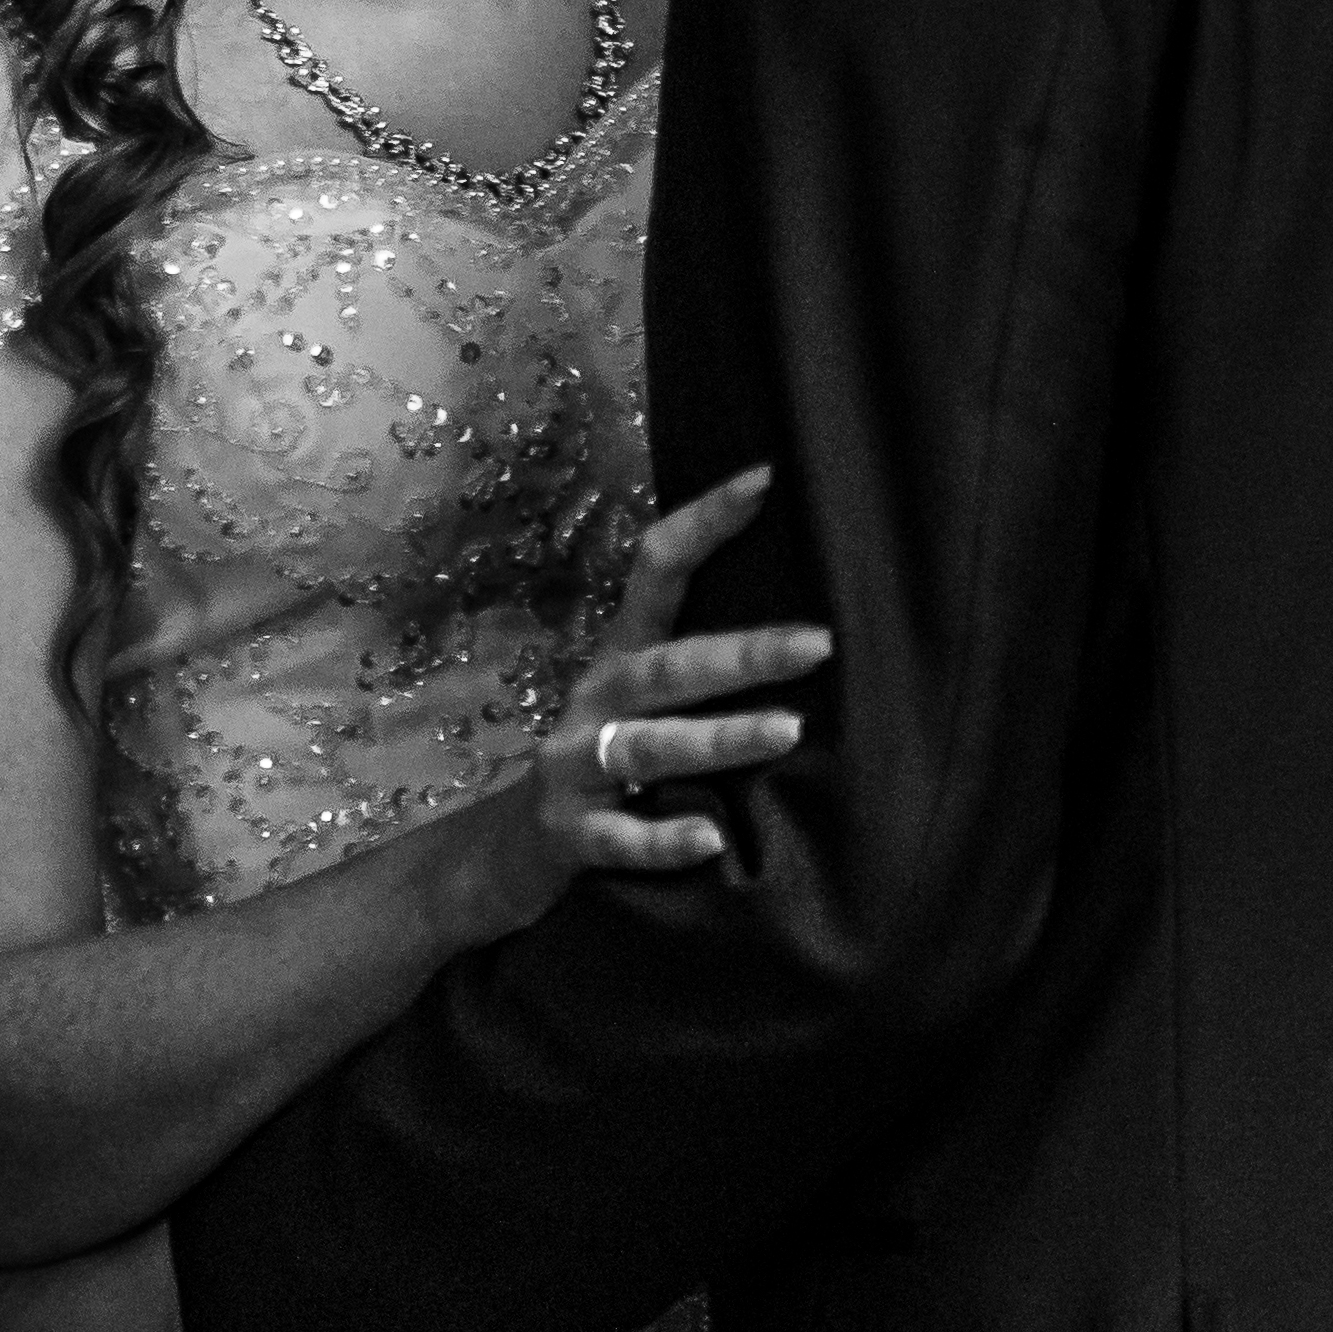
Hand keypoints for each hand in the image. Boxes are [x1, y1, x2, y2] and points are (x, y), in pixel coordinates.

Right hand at [444, 464, 830, 936]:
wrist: (513, 852)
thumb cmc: (609, 765)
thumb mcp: (641, 705)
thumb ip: (699, 670)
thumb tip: (815, 629)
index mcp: (620, 656)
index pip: (658, 570)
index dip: (705, 522)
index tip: (766, 479)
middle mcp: (595, 699)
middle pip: (667, 666)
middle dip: (743, 653)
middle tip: (819, 645)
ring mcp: (574, 765)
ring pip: (649, 745)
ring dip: (719, 738)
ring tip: (788, 731)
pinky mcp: (568, 834)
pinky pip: (620, 838)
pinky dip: (665, 838)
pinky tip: (712, 838)